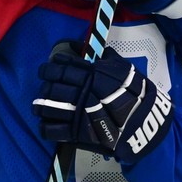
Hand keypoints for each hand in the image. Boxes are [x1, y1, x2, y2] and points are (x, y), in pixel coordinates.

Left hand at [33, 43, 174, 166]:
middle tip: (43, 85)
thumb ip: (105, 58)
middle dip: (45, 85)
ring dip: (40, 105)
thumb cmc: (134, 92)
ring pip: (49, 107)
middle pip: (53, 86)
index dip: (51, 67)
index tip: (46, 68)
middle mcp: (81, 92)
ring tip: (38, 106)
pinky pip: (53, 130)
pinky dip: (45, 128)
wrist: (143, 120)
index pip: (63, 67)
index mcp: (91, 75)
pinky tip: (44, 124)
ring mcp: (78, 113)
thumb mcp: (123, 68)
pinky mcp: (78, 132)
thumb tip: (88, 48)